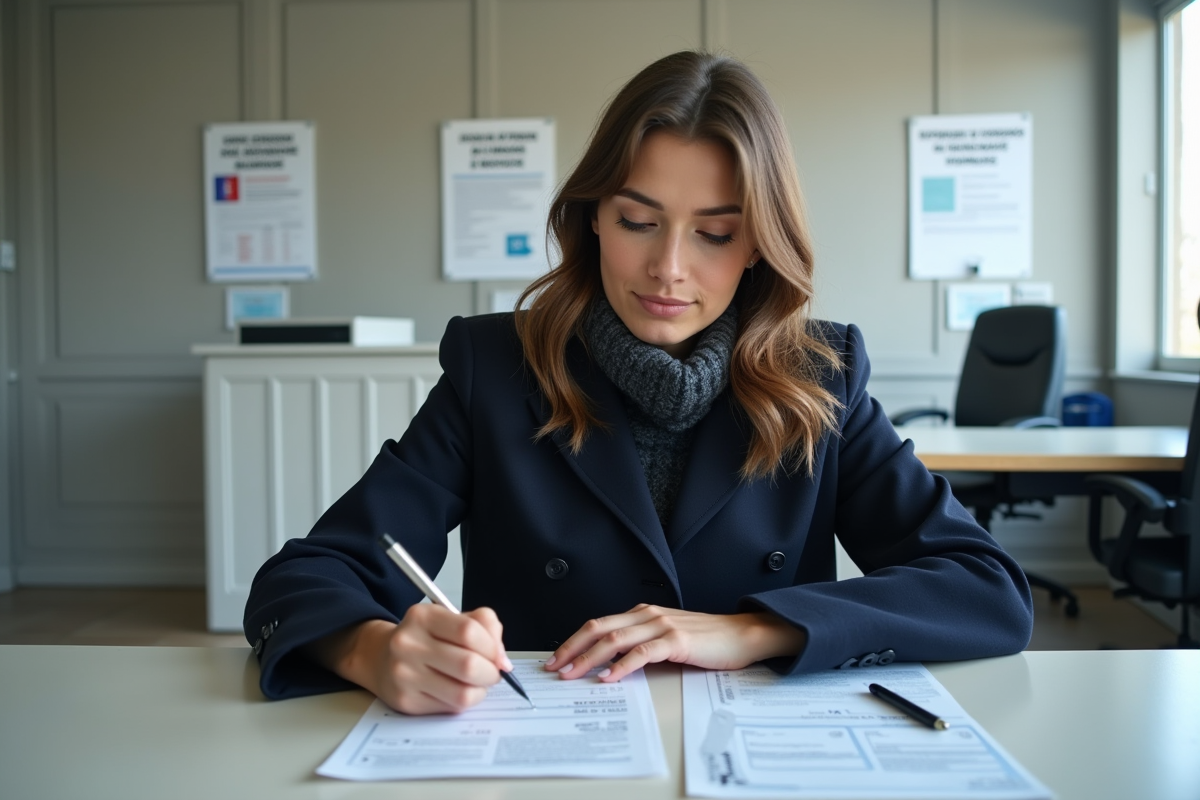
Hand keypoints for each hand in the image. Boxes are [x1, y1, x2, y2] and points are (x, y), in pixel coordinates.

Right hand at [310, 605, 510, 714]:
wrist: (381, 657)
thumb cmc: (426, 637)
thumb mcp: (451, 618)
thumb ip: (485, 626)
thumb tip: (503, 660)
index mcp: (423, 617)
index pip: (469, 632)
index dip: (492, 647)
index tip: (498, 655)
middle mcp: (408, 644)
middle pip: (468, 665)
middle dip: (490, 673)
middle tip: (492, 672)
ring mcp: (404, 675)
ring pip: (462, 693)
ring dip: (480, 691)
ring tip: (477, 683)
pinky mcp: (406, 701)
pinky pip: (450, 707)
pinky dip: (463, 701)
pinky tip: (457, 690)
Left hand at [544, 604, 805, 682]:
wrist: (742, 634)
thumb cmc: (706, 639)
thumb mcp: (667, 636)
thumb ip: (642, 643)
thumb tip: (610, 662)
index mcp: (643, 613)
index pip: (599, 624)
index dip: (574, 640)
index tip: (557, 658)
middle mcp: (648, 614)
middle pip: (599, 628)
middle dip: (572, 648)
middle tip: (554, 668)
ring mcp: (662, 625)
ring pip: (615, 640)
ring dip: (589, 659)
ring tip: (573, 675)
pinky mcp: (677, 640)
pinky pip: (642, 653)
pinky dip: (622, 666)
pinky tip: (609, 678)